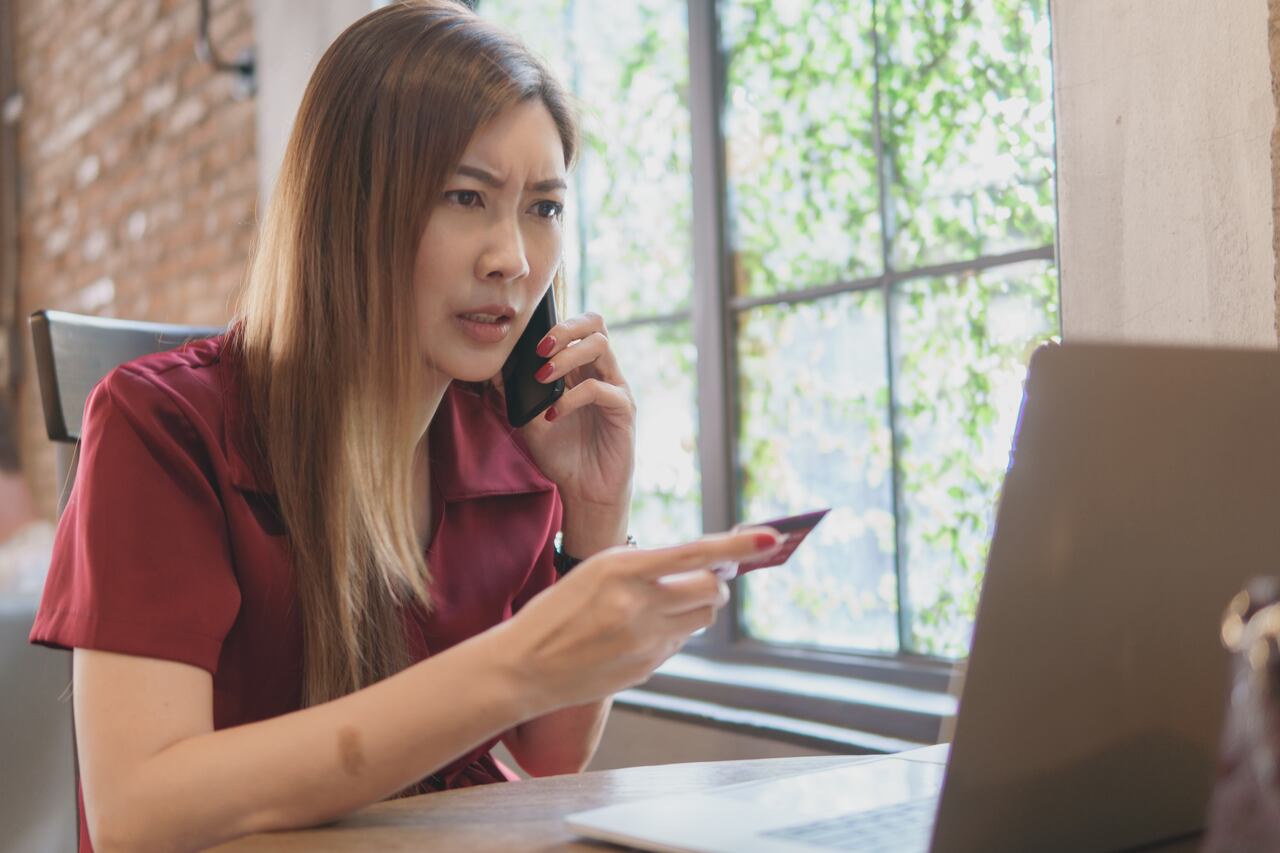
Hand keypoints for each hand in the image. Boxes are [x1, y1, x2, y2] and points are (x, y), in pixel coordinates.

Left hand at [496, 311, 634, 513]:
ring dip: (566, 356)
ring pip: (600, 346)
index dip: (555, 324)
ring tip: (542, 377)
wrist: (584, 491)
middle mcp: (601, 373)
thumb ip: (515, 395)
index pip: (578, 326)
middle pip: (595, 324)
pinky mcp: (623, 410)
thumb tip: (494, 369)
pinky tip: (552, 415)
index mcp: (581, 370)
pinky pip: (600, 389)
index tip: (527, 342)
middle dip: (565, 328)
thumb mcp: (529, 422)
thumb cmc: (562, 454)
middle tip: (539, 349)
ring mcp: (615, 389)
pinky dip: (571, 398)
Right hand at [496, 527, 783, 712]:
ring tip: (670, 599)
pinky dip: (674, 629)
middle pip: (713, 590)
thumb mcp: (596, 571)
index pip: (695, 553)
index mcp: (622, 569)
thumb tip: (709, 564)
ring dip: (700, 604)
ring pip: (703, 618)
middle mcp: (638, 605)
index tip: (772, 537)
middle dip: (718, 579)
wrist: (522, 667)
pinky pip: (680, 641)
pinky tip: (642, 629)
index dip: (739, 545)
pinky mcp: (646, 668)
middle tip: (709, 573)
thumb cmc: (558, 610)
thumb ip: (648, 565)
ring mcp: (644, 641)